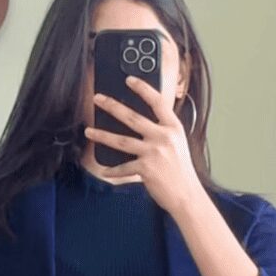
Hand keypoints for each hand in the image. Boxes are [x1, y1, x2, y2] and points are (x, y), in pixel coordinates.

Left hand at [84, 76, 201, 214]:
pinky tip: (103, 170)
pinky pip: (123, 167)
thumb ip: (162, 131)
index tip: (129, 80)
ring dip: (102, 135)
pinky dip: (112, 170)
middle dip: (112, 106)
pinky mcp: (145, 169)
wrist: (186, 195)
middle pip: (132, 117)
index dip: (143, 88)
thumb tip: (139, 123)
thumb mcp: (177, 144)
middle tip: (97, 98)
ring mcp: (154, 153)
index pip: (157, 102)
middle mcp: (164, 137)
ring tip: (88, 131)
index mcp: (173, 128)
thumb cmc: (180, 171)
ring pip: (121, 140)